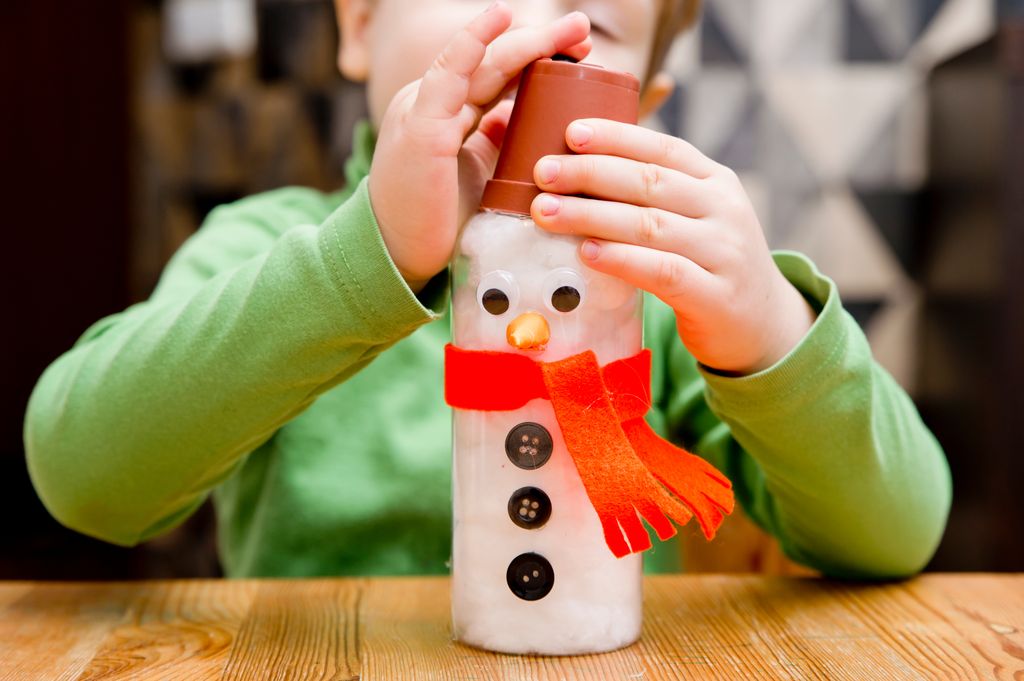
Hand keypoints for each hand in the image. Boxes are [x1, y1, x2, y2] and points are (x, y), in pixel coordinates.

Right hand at [368, 1, 591, 291]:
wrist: (397, 256)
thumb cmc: (435, 220)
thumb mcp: (475, 172)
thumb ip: (491, 142)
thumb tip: (518, 117)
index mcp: (446, 112)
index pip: (497, 76)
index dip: (536, 58)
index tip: (579, 52)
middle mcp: (434, 103)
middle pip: (496, 63)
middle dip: (542, 42)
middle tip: (581, 27)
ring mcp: (425, 109)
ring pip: (483, 63)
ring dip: (529, 41)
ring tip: (571, 28)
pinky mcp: (422, 126)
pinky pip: (450, 74)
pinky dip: (474, 43)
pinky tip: (500, 17)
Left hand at [530, 120, 816, 375]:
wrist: (763, 327)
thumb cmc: (708, 266)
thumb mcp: (694, 220)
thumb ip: (651, 197)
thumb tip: (576, 169)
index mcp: (716, 182)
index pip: (663, 148)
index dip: (616, 137)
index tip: (570, 131)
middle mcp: (724, 210)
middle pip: (650, 182)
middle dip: (590, 172)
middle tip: (543, 171)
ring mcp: (723, 253)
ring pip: (650, 224)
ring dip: (592, 215)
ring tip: (547, 211)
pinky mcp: (715, 296)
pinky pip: (663, 272)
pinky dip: (622, 260)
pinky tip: (587, 253)